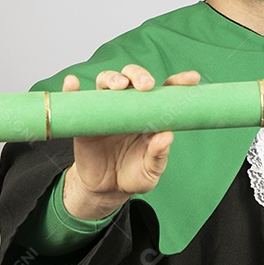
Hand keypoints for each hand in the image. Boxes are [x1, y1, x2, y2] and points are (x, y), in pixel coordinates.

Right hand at [61, 65, 199, 219]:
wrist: (106, 189)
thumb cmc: (132, 174)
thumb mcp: (150, 170)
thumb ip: (158, 155)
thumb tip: (166, 136)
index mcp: (151, 114)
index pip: (165, 91)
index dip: (179, 82)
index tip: (192, 79)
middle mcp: (129, 105)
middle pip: (133, 78)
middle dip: (139, 75)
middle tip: (145, 85)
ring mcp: (107, 109)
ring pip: (107, 81)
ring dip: (112, 78)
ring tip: (118, 86)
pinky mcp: (86, 119)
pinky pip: (77, 99)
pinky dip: (72, 89)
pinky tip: (71, 83)